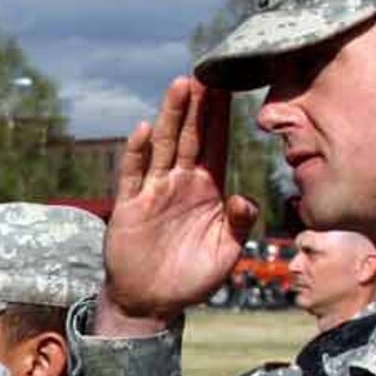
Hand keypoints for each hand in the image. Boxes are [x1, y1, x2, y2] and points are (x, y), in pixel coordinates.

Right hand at [96, 77, 258, 334]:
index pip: (217, 145)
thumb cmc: (193, 278)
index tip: (229, 85)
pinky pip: (133, 175)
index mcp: (208, 190)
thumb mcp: (226, 254)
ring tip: (180, 85)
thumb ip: (239, 225)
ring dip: (171, 116)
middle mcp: (181, 183)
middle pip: (190, 136)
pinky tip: (143, 130)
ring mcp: (154, 191)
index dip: (221, 117)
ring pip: (163, 146)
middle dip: (197, 105)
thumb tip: (244, 198)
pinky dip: (136, 153)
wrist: (152, 303)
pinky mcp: (130, 206)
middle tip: (206, 72)